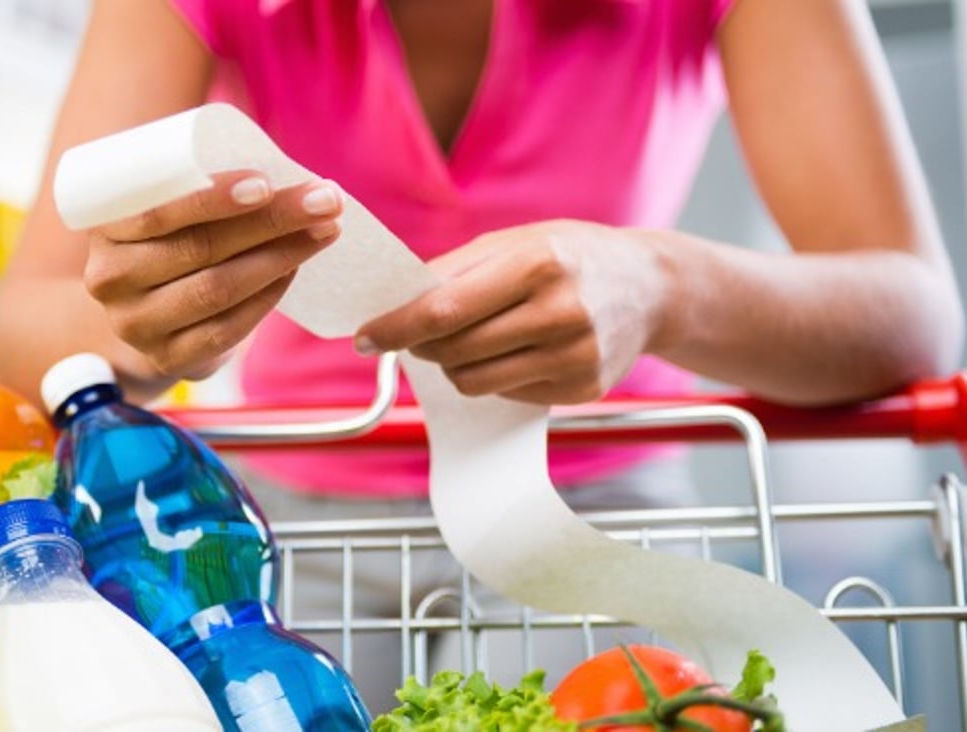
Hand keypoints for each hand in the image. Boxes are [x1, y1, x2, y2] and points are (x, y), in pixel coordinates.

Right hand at [83, 171, 343, 379]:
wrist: (143, 314)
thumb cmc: (168, 241)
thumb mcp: (165, 210)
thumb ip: (198, 187)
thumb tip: (284, 171)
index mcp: (104, 229)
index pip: (158, 213)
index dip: (213, 200)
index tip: (267, 182)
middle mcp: (110, 280)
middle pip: (199, 249)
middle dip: (270, 221)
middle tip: (324, 200)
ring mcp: (137, 325)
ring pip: (218, 289)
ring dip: (280, 257)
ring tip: (324, 230)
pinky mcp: (168, 358)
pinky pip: (228, 329)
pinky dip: (268, 296)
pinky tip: (294, 269)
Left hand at [354, 220, 671, 403]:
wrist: (651, 287)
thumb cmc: (570, 257)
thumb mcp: (516, 242)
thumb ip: (454, 270)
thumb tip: (393, 302)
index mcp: (538, 264)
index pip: (444, 310)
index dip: (395, 327)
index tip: (363, 337)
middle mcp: (560, 312)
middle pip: (454, 350)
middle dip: (421, 344)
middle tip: (416, 333)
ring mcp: (575, 356)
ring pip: (473, 381)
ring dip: (453, 364)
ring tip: (467, 339)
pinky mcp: (582, 389)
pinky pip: (505, 394)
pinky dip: (493, 375)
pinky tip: (513, 350)